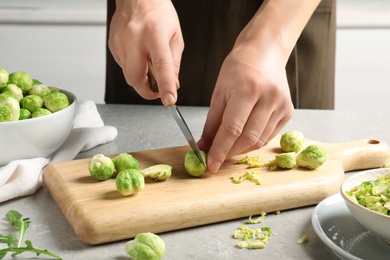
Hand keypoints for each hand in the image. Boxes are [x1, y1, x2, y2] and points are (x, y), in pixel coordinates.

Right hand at [108, 0, 183, 105]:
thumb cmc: (158, 12)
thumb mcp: (175, 36)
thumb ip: (174, 63)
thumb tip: (173, 84)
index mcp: (155, 34)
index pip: (161, 66)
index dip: (165, 86)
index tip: (169, 99)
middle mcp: (135, 38)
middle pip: (135, 78)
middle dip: (147, 91)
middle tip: (157, 89)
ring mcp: (120, 42)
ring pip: (128, 74)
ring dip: (141, 77)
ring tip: (148, 62)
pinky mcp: (112, 45)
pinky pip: (123, 66)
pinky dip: (133, 67)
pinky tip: (139, 54)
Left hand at [198, 44, 293, 172]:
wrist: (264, 53)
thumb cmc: (238, 69)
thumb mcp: (219, 92)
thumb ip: (212, 122)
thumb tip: (204, 146)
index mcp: (247, 89)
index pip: (232, 129)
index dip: (219, 150)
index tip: (210, 165)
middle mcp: (268, 98)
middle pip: (248, 138)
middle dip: (229, 153)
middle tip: (216, 159)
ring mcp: (282, 105)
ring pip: (260, 140)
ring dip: (241, 149)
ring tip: (228, 148)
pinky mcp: (288, 112)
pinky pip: (269, 136)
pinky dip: (253, 142)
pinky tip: (243, 138)